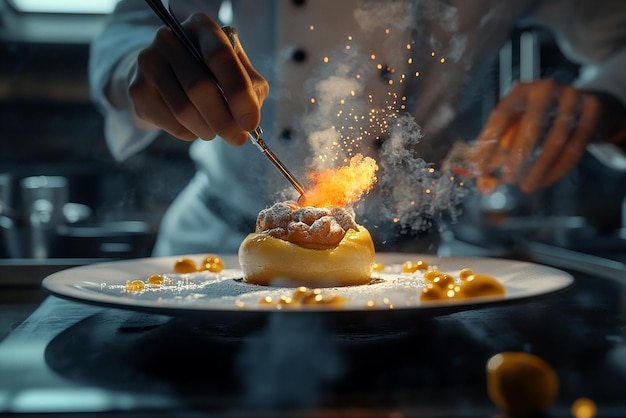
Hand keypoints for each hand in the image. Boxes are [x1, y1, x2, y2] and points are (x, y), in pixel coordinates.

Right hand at [127, 13, 268, 145]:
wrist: (168, 74)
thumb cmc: (211, 72)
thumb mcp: (237, 71)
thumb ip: (251, 89)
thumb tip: (249, 118)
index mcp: (201, 27)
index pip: (220, 56)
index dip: (238, 93)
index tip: (250, 123)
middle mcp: (170, 38)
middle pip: (199, 86)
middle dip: (224, 120)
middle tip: (237, 139)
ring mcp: (149, 61)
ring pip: (183, 109)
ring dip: (207, 129)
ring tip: (215, 131)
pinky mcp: (137, 88)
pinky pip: (168, 121)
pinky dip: (189, 133)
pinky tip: (195, 127)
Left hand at [467, 80, 622, 193]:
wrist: (580, 104)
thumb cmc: (537, 120)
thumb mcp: (514, 127)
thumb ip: (496, 151)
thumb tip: (480, 180)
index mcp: (520, 91)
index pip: (500, 116)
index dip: (488, 144)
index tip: (479, 169)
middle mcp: (545, 89)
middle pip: (531, 127)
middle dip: (518, 158)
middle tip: (508, 180)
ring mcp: (572, 98)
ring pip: (556, 140)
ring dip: (539, 169)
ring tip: (526, 186)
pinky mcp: (592, 110)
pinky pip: (576, 147)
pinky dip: (558, 169)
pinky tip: (544, 181)